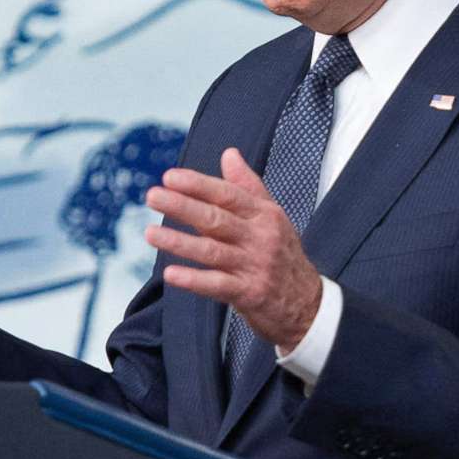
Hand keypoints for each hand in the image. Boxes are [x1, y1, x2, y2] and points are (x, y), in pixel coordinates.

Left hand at [142, 148, 322, 350]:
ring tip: (150, 233)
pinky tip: (171, 274)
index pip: (228, 194)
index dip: (198, 184)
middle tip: (153, 196)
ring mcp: (254, 266)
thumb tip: (229, 154)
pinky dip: (194, 280)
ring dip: (179, 242)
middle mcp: (260, 238)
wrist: (308, 304)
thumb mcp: (273, 217)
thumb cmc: (283, 256)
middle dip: (182, 206)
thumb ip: (248, 186)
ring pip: (212, 251)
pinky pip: (217, 285)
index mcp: (264, 215)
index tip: (170, 177)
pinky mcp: (249, 294)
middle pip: (216, 218)